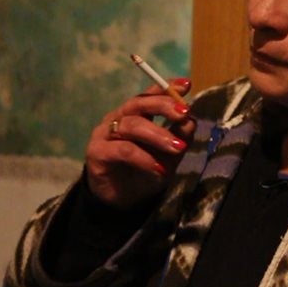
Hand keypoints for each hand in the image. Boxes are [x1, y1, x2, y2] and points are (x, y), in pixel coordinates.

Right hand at [85, 78, 194, 209]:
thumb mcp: (169, 154)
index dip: (166, 88)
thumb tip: (191, 121)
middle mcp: (119, 118)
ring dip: (159, 135)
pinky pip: (123, 150)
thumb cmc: (147, 171)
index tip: (186, 85)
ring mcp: (105, 133)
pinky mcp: (97, 152)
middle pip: (139, 103)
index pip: (150, 95)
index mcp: (136, 114)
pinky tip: (159, 167)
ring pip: (133, 125)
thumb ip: (179, 137)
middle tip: (184, 114)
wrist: (124, 201)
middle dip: (164, 106)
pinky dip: (143, 158)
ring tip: (178, 148)